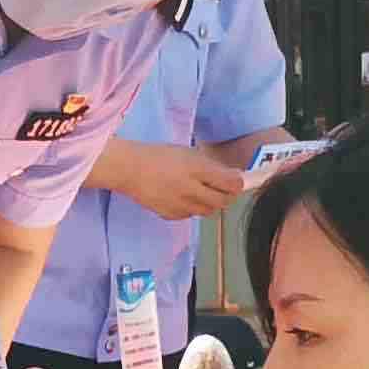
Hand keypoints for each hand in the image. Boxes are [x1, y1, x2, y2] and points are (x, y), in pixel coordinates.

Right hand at [127, 144, 258, 222]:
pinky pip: (191, 215)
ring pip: (209, 211)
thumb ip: (211, 166)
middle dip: (226, 196)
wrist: (130, 169)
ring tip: (202, 192)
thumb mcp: (188, 153)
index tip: (237, 181)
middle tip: (223, 188)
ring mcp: (181, 204)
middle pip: (223, 201)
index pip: (231, 183)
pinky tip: (184, 198)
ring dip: (211, 203)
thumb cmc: (158, 156)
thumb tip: (233, 177)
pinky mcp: (171, 215)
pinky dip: (193, 208)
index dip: (238, 184)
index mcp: (197, 168)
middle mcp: (191, 188)